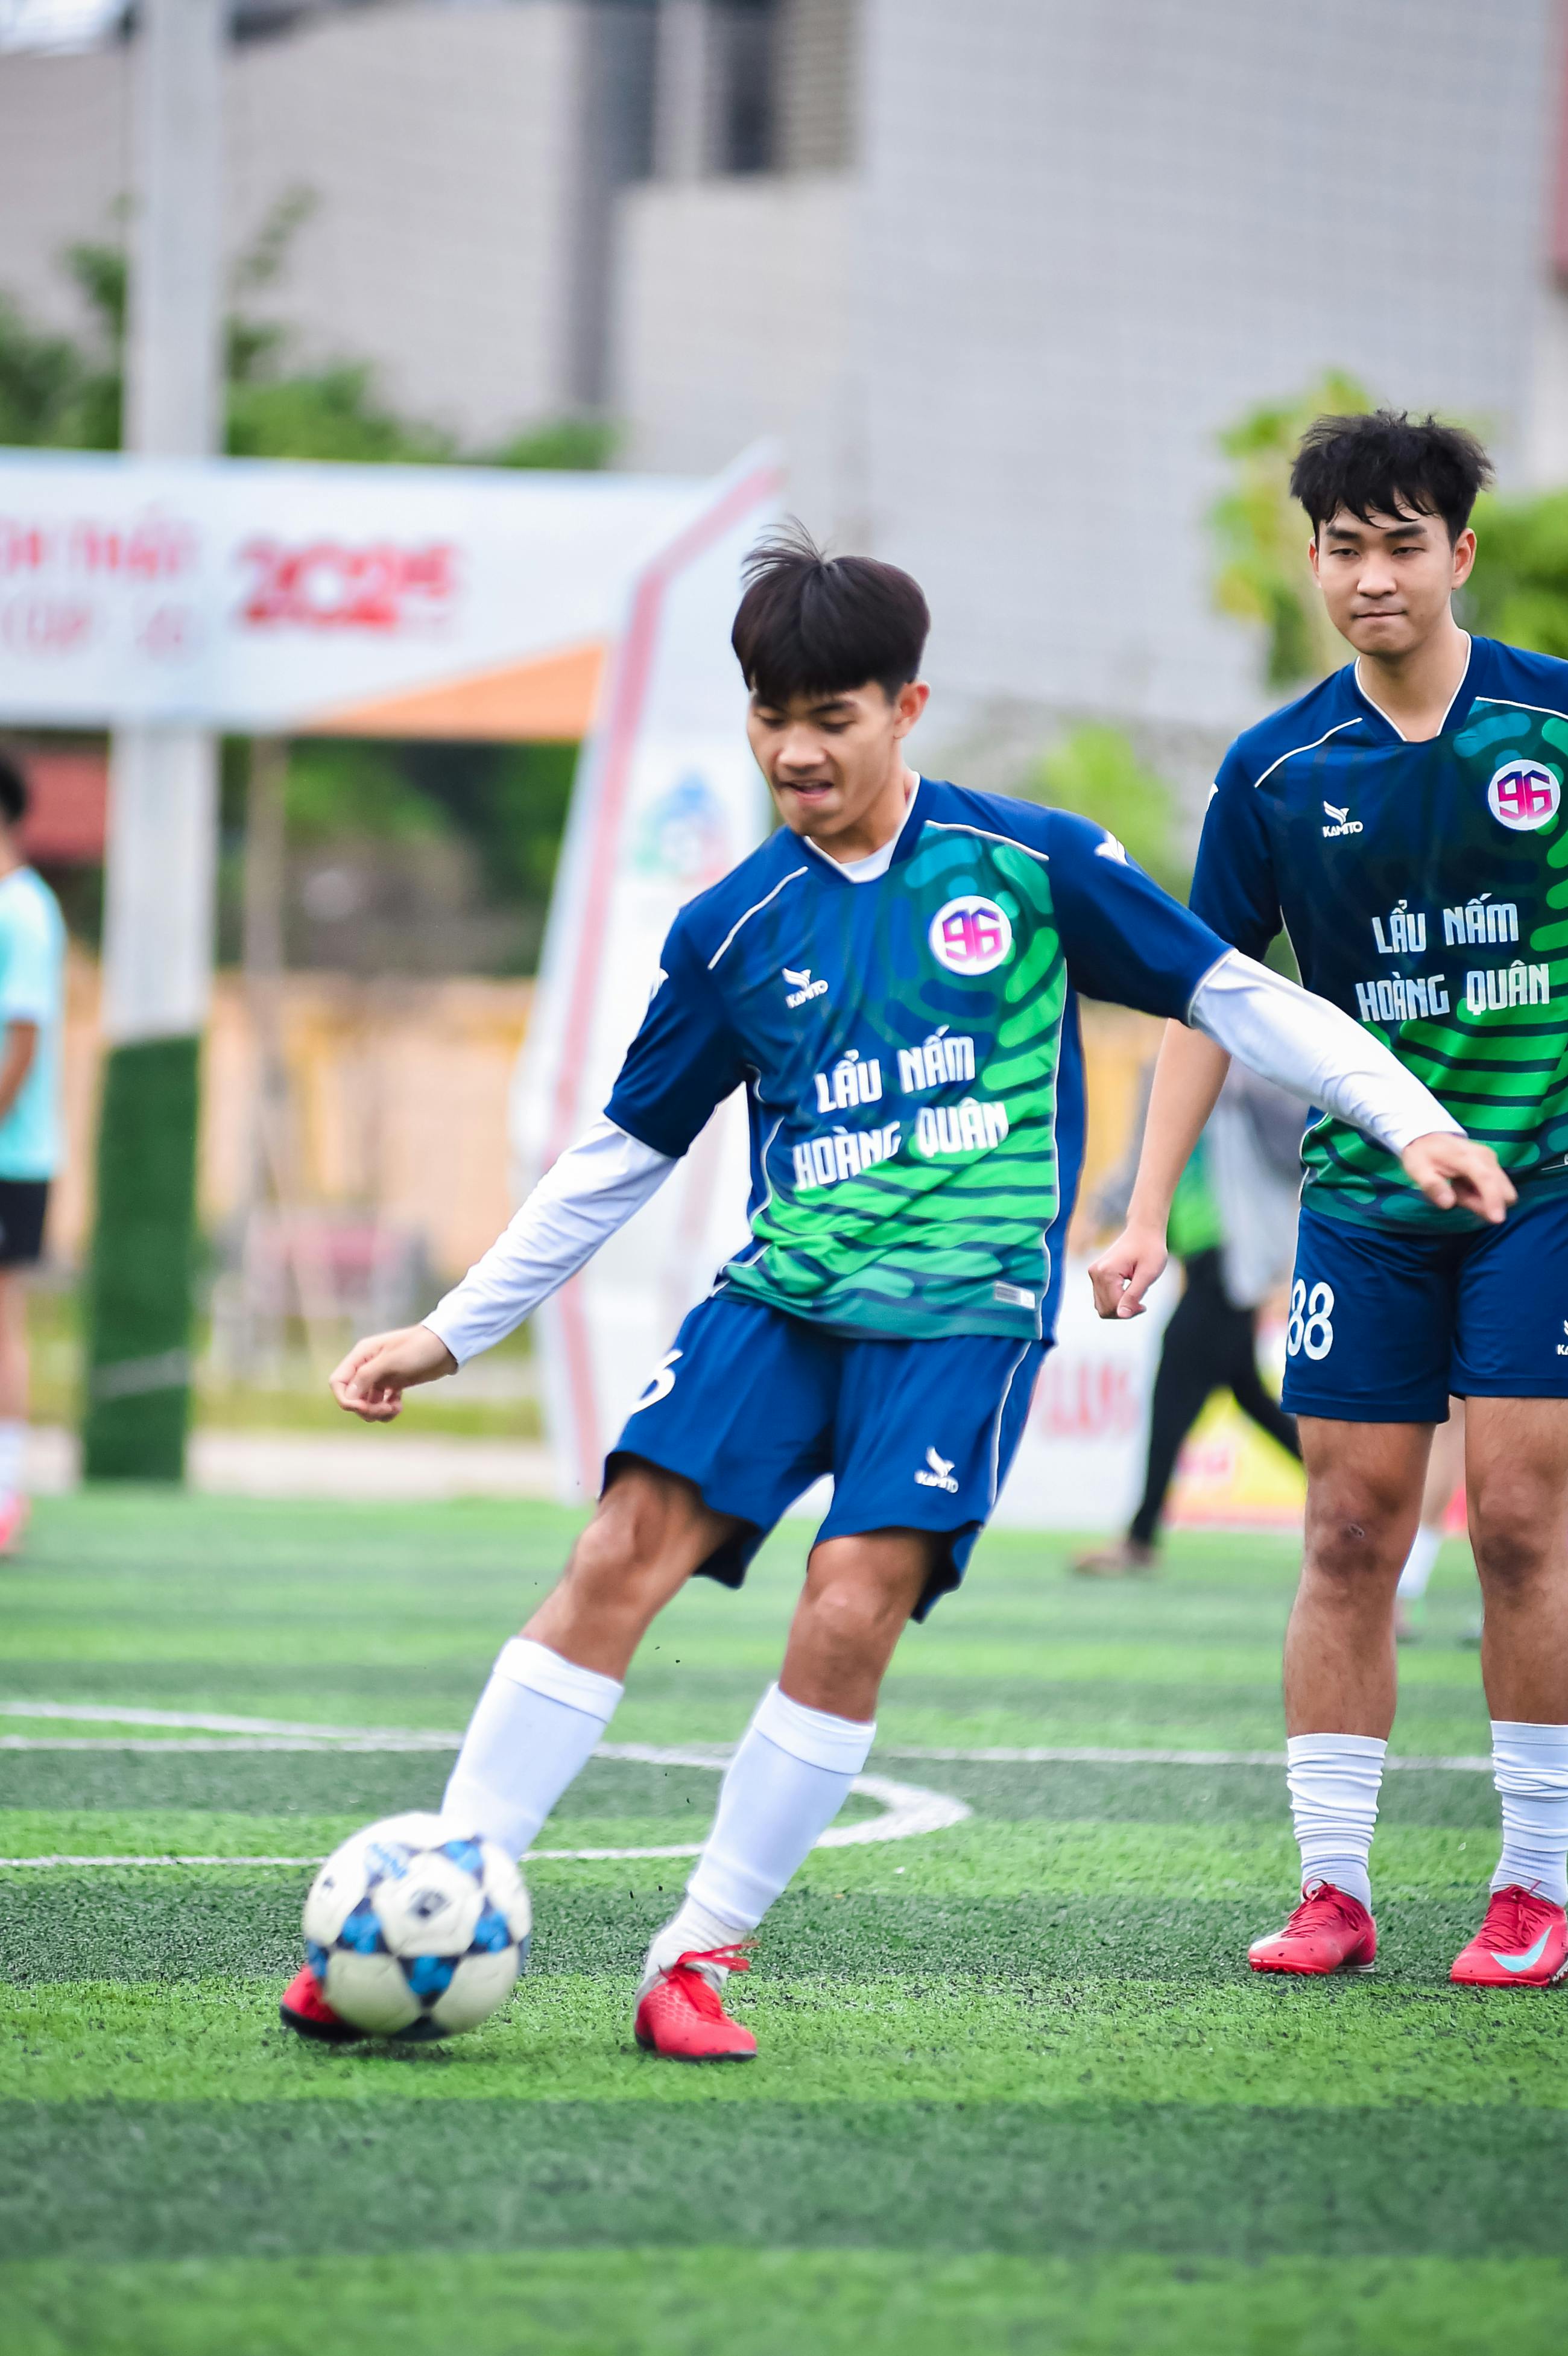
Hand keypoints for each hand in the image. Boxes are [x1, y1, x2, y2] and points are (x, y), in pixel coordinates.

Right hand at [329, 1324, 456, 1421]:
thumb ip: (366, 1376)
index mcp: (361, 1356)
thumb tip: (348, 1397)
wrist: (447, 1346)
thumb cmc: (419, 1348)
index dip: (346, 1399)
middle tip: (385, 1410)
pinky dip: (388, 1410)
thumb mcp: (391, 1361)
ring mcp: (380, 1376)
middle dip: (365, 1409)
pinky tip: (399, 1406)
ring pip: (366, 1404)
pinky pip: (381, 1404)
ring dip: (377, 1412)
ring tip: (394, 1409)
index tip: (363, 1407)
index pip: (338, 1382)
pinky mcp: (393, 1385)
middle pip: (352, 1397)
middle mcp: (367, 1366)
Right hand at [1089, 1222, 1168, 1319]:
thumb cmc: (1150, 1249)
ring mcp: (1094, 1273)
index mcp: (1106, 1273)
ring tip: (1135, 1294)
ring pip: (1102, 1306)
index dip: (1130, 1311)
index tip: (1144, 1305)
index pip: (1113, 1307)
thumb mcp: (1148, 1274)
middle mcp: (1095, 1273)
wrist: (1144, 1230)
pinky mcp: (1096, 1273)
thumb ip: (1134, 1295)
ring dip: (1119, 1306)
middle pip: (1105, 1309)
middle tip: (1141, 1302)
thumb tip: (1122, 1315)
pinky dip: (1115, 1300)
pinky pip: (1102, 1297)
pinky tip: (1128, 1291)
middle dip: (1123, 1311)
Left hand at [1400, 1132, 1514, 1224]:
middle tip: (1458, 1196)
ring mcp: (1492, 1160)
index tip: (1496, 1220)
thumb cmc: (1423, 1154)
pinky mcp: (1493, 1165)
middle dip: (1486, 1203)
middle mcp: (1487, 1157)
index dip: (1494, 1200)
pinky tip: (1463, 1186)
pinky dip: (1481, 1194)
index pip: (1487, 1179)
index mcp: (1467, 1157)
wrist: (1428, 1137)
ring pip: (1501, 1191)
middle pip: (1504, 1190)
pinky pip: (1496, 1188)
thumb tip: (1448, 1203)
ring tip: (1457, 1188)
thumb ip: (1432, 1186)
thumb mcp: (1417, 1170)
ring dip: (1482, 1199)